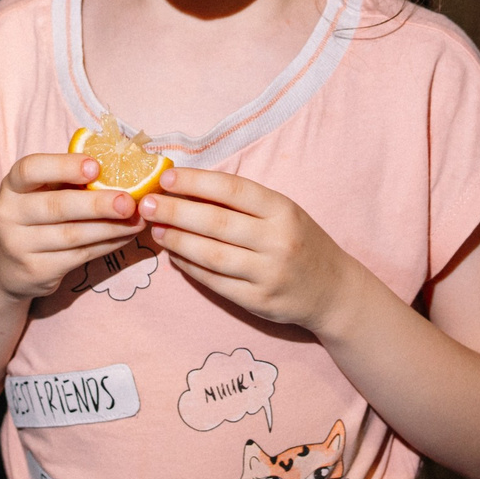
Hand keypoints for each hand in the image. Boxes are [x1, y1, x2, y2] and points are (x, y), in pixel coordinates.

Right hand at [0, 151, 145, 302]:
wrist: (8, 268)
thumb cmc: (36, 217)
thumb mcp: (41, 193)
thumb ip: (69, 178)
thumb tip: (120, 164)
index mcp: (12, 186)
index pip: (30, 170)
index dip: (63, 166)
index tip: (96, 166)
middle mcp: (9, 215)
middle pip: (56, 207)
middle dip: (96, 204)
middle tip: (129, 201)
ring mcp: (20, 246)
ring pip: (72, 235)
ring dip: (110, 227)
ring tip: (137, 220)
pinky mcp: (37, 271)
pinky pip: (80, 255)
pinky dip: (108, 244)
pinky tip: (126, 235)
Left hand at [138, 168, 361, 333]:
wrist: (333, 290)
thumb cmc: (300, 242)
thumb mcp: (283, 213)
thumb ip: (243, 203)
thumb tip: (189, 188)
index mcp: (283, 210)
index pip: (233, 190)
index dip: (197, 182)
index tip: (166, 178)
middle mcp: (277, 241)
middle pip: (216, 223)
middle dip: (176, 211)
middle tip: (146, 204)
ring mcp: (268, 273)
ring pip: (211, 255)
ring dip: (177, 241)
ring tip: (155, 229)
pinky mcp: (258, 301)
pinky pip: (215, 281)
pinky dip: (190, 267)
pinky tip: (174, 255)